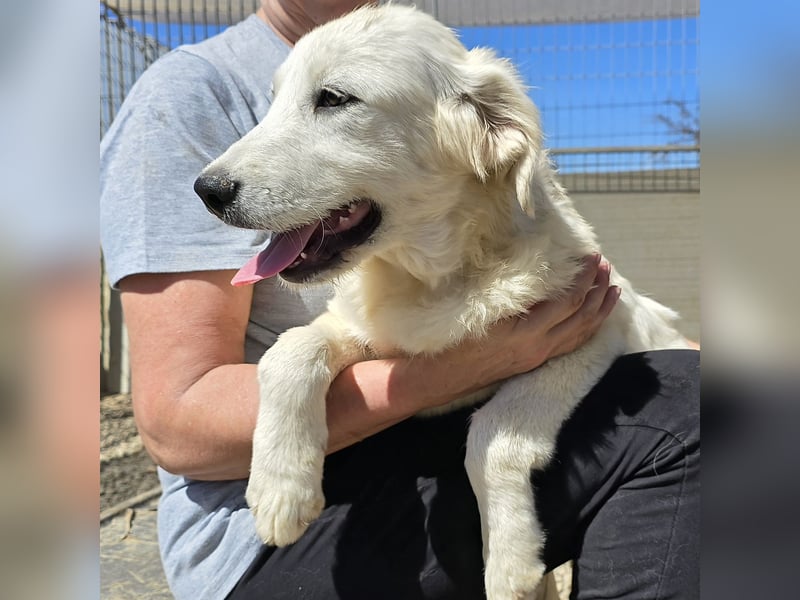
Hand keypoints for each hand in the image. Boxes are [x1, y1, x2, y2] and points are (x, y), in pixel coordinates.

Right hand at [440, 254, 619, 397]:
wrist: (440, 375)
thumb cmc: (454, 338)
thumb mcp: (481, 309)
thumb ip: (512, 293)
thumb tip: (538, 269)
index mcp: (526, 332)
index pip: (568, 301)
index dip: (583, 278)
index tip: (591, 257)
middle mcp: (538, 347)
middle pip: (581, 316)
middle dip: (597, 289)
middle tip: (605, 266)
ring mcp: (538, 356)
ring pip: (581, 334)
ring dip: (599, 310)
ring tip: (611, 289)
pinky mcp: (534, 362)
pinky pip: (571, 345)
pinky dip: (587, 329)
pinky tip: (593, 318)